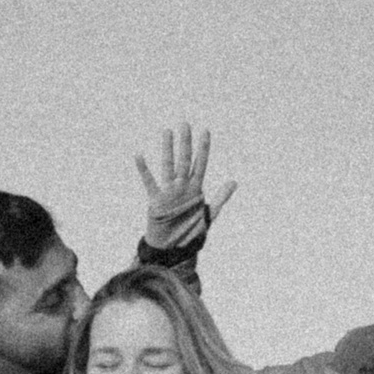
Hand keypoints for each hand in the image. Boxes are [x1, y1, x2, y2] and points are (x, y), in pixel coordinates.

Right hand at [135, 121, 235, 249]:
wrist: (173, 249)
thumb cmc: (191, 232)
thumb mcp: (209, 215)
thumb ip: (221, 198)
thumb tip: (234, 181)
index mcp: (196, 189)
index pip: (200, 164)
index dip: (203, 148)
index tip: (205, 131)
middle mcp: (182, 187)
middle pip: (184, 160)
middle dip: (186, 143)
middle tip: (185, 124)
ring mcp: (169, 192)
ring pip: (168, 166)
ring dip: (168, 149)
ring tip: (167, 132)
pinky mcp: (156, 201)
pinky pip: (149, 183)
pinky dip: (144, 170)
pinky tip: (139, 155)